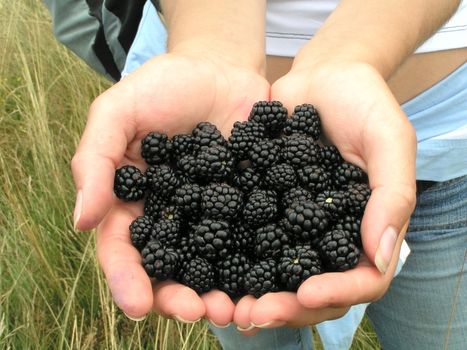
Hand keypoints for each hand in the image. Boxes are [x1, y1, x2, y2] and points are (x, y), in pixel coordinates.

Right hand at [71, 52, 268, 321]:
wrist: (220, 67)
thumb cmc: (163, 86)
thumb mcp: (119, 112)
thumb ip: (96, 161)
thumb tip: (81, 221)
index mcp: (136, 202)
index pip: (125, 248)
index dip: (128, 279)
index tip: (138, 305)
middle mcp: (174, 217)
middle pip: (171, 268)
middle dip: (180, 297)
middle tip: (198, 314)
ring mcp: (215, 214)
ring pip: (214, 263)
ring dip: (221, 291)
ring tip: (235, 310)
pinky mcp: (251, 204)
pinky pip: (255, 237)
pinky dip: (261, 262)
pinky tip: (271, 279)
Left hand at [234, 60, 416, 332]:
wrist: (322, 75)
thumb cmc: (363, 102)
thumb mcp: (389, 140)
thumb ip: (392, 194)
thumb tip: (381, 255)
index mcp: (364, 227)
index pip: (361, 278)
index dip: (337, 292)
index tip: (307, 292)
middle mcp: (327, 234)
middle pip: (314, 287)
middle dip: (286, 306)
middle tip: (253, 314)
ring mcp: (293, 223)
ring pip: (277, 273)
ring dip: (254, 294)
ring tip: (227, 306)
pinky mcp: (263, 205)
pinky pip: (248, 238)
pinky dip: (230, 257)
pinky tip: (205, 268)